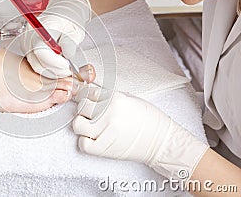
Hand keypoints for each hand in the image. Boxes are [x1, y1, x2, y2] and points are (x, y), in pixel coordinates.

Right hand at [21, 0, 91, 78]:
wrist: (64, 11)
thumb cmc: (69, 18)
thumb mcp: (74, 30)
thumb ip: (69, 44)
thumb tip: (67, 57)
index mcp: (42, 26)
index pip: (41, 51)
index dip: (54, 62)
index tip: (66, 66)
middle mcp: (30, 35)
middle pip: (37, 62)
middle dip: (54, 70)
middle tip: (68, 70)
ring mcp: (27, 43)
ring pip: (36, 66)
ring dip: (52, 71)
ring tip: (64, 69)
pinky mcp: (28, 50)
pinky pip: (36, 64)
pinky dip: (48, 69)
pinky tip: (58, 67)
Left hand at [73, 90, 208, 180]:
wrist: (162, 142)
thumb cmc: (149, 120)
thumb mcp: (130, 99)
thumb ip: (109, 97)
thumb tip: (91, 94)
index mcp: (115, 98)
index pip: (89, 92)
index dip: (86, 96)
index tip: (87, 100)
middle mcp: (109, 113)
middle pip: (81, 106)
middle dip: (84, 109)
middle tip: (90, 113)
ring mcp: (106, 131)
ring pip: (77, 124)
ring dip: (81, 124)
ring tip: (90, 126)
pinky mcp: (105, 148)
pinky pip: (83, 144)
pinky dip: (85, 142)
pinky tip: (93, 139)